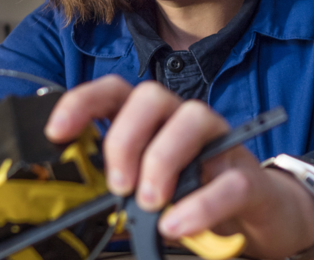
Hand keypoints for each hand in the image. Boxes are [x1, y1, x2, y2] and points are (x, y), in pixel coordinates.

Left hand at [44, 75, 313, 258]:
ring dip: (162, 159)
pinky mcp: (248, 176)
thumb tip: (74, 198)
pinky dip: (200, 203)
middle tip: (117, 184)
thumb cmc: (190, 195)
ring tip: (149, 202)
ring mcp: (218, 142)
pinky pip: (228, 179)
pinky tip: (177, 223)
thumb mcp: (143, 187)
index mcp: (148, 119)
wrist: (257, 216)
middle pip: (149, 96)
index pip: (111, 91)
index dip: (81, 103)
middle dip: (124, 137)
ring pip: (192, 118)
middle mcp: (181, 118)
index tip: (57, 133)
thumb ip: (115, 185)